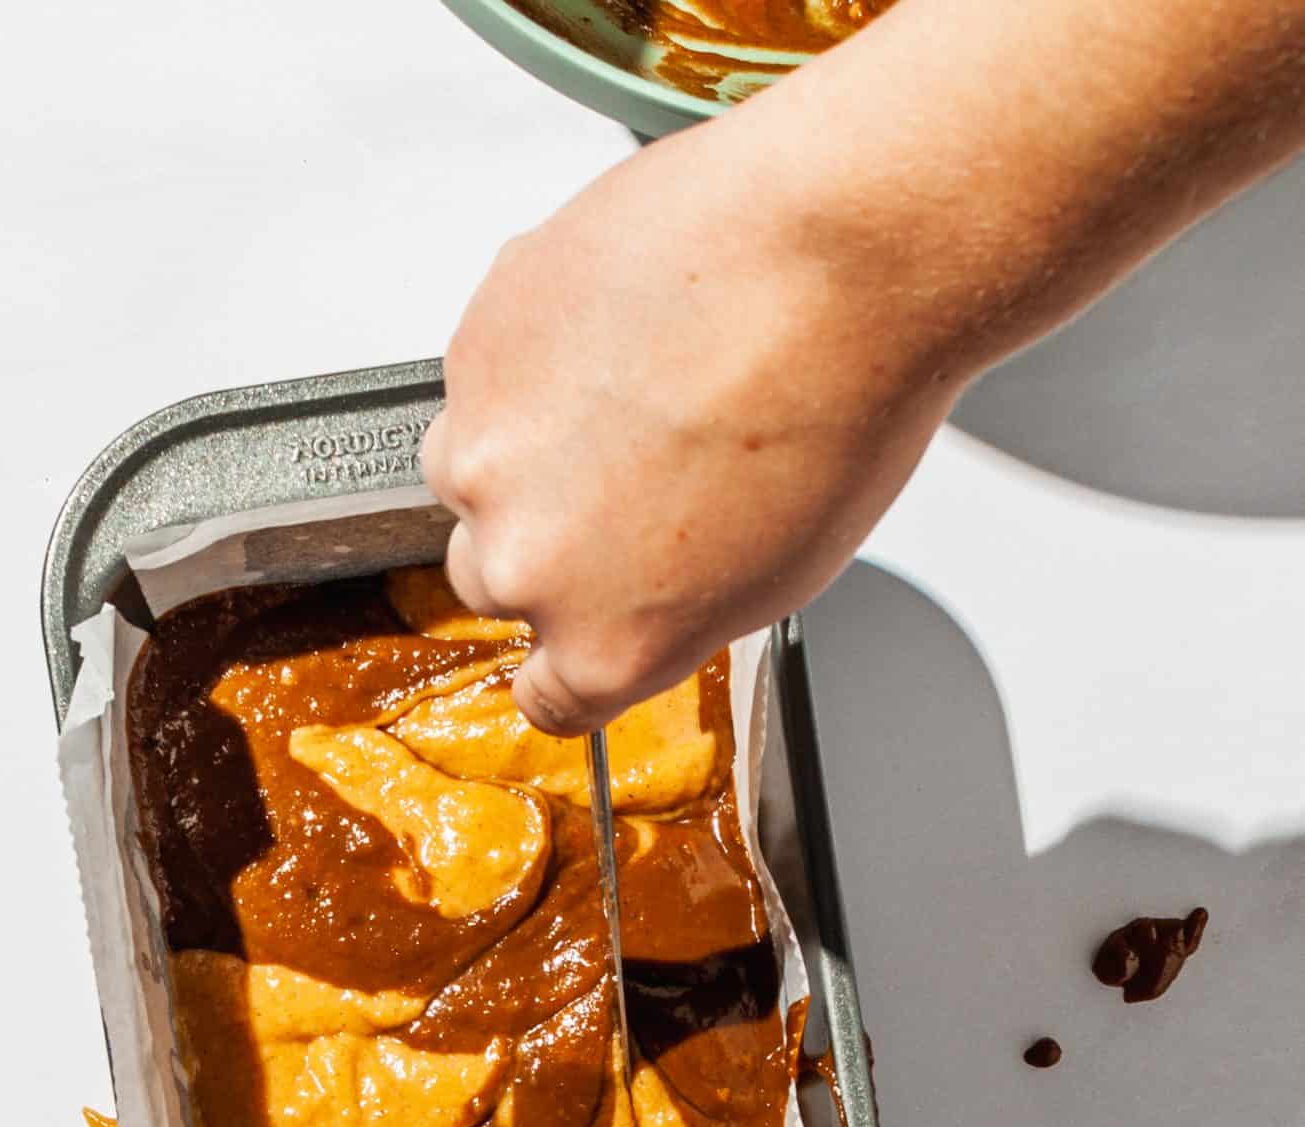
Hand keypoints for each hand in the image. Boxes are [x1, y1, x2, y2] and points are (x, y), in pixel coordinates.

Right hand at [420, 103, 963, 734]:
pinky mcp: (473, 351)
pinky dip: (534, 350)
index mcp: (607, 646)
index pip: (545, 694)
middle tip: (624, 469)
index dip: (569, 644)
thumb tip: (647, 592)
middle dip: (546, 531)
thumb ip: (675, 607)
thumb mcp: (780, 569)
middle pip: (491, 577)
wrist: (834, 248)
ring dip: (525, 440)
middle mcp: (530, 566)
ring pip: (471, 469)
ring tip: (625, 385)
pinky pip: (482, 369)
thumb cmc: (838, 398)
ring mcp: (487, 457)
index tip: (584, 613)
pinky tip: (619, 323)